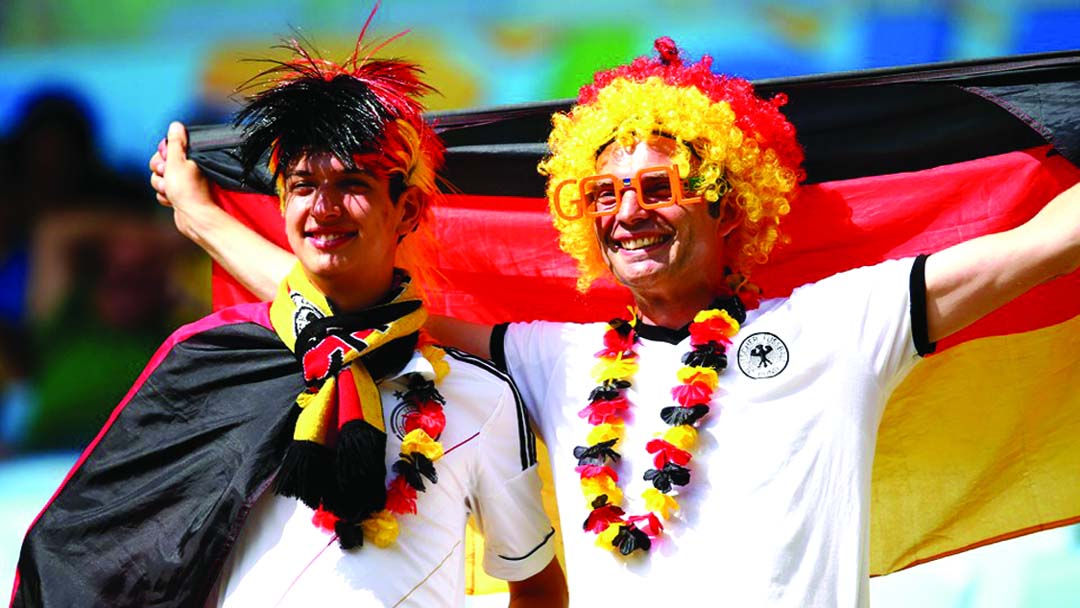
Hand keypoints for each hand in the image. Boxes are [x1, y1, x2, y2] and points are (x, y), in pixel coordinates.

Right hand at [148, 122, 216, 240]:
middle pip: (159, 164)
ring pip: (159, 179)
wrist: (193, 218)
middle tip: (167, 178)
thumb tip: (176, 125)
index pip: (166, 149)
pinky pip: (162, 192)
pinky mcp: (179, 195)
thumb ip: (176, 143)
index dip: (162, 157)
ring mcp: (183, 183)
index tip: (166, 163)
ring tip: (170, 192)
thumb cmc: (187, 190)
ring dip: (160, 186)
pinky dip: (165, 197)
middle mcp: (188, 168)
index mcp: (190, 157)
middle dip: (159, 173)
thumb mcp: (178, 162)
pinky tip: (172, 201)